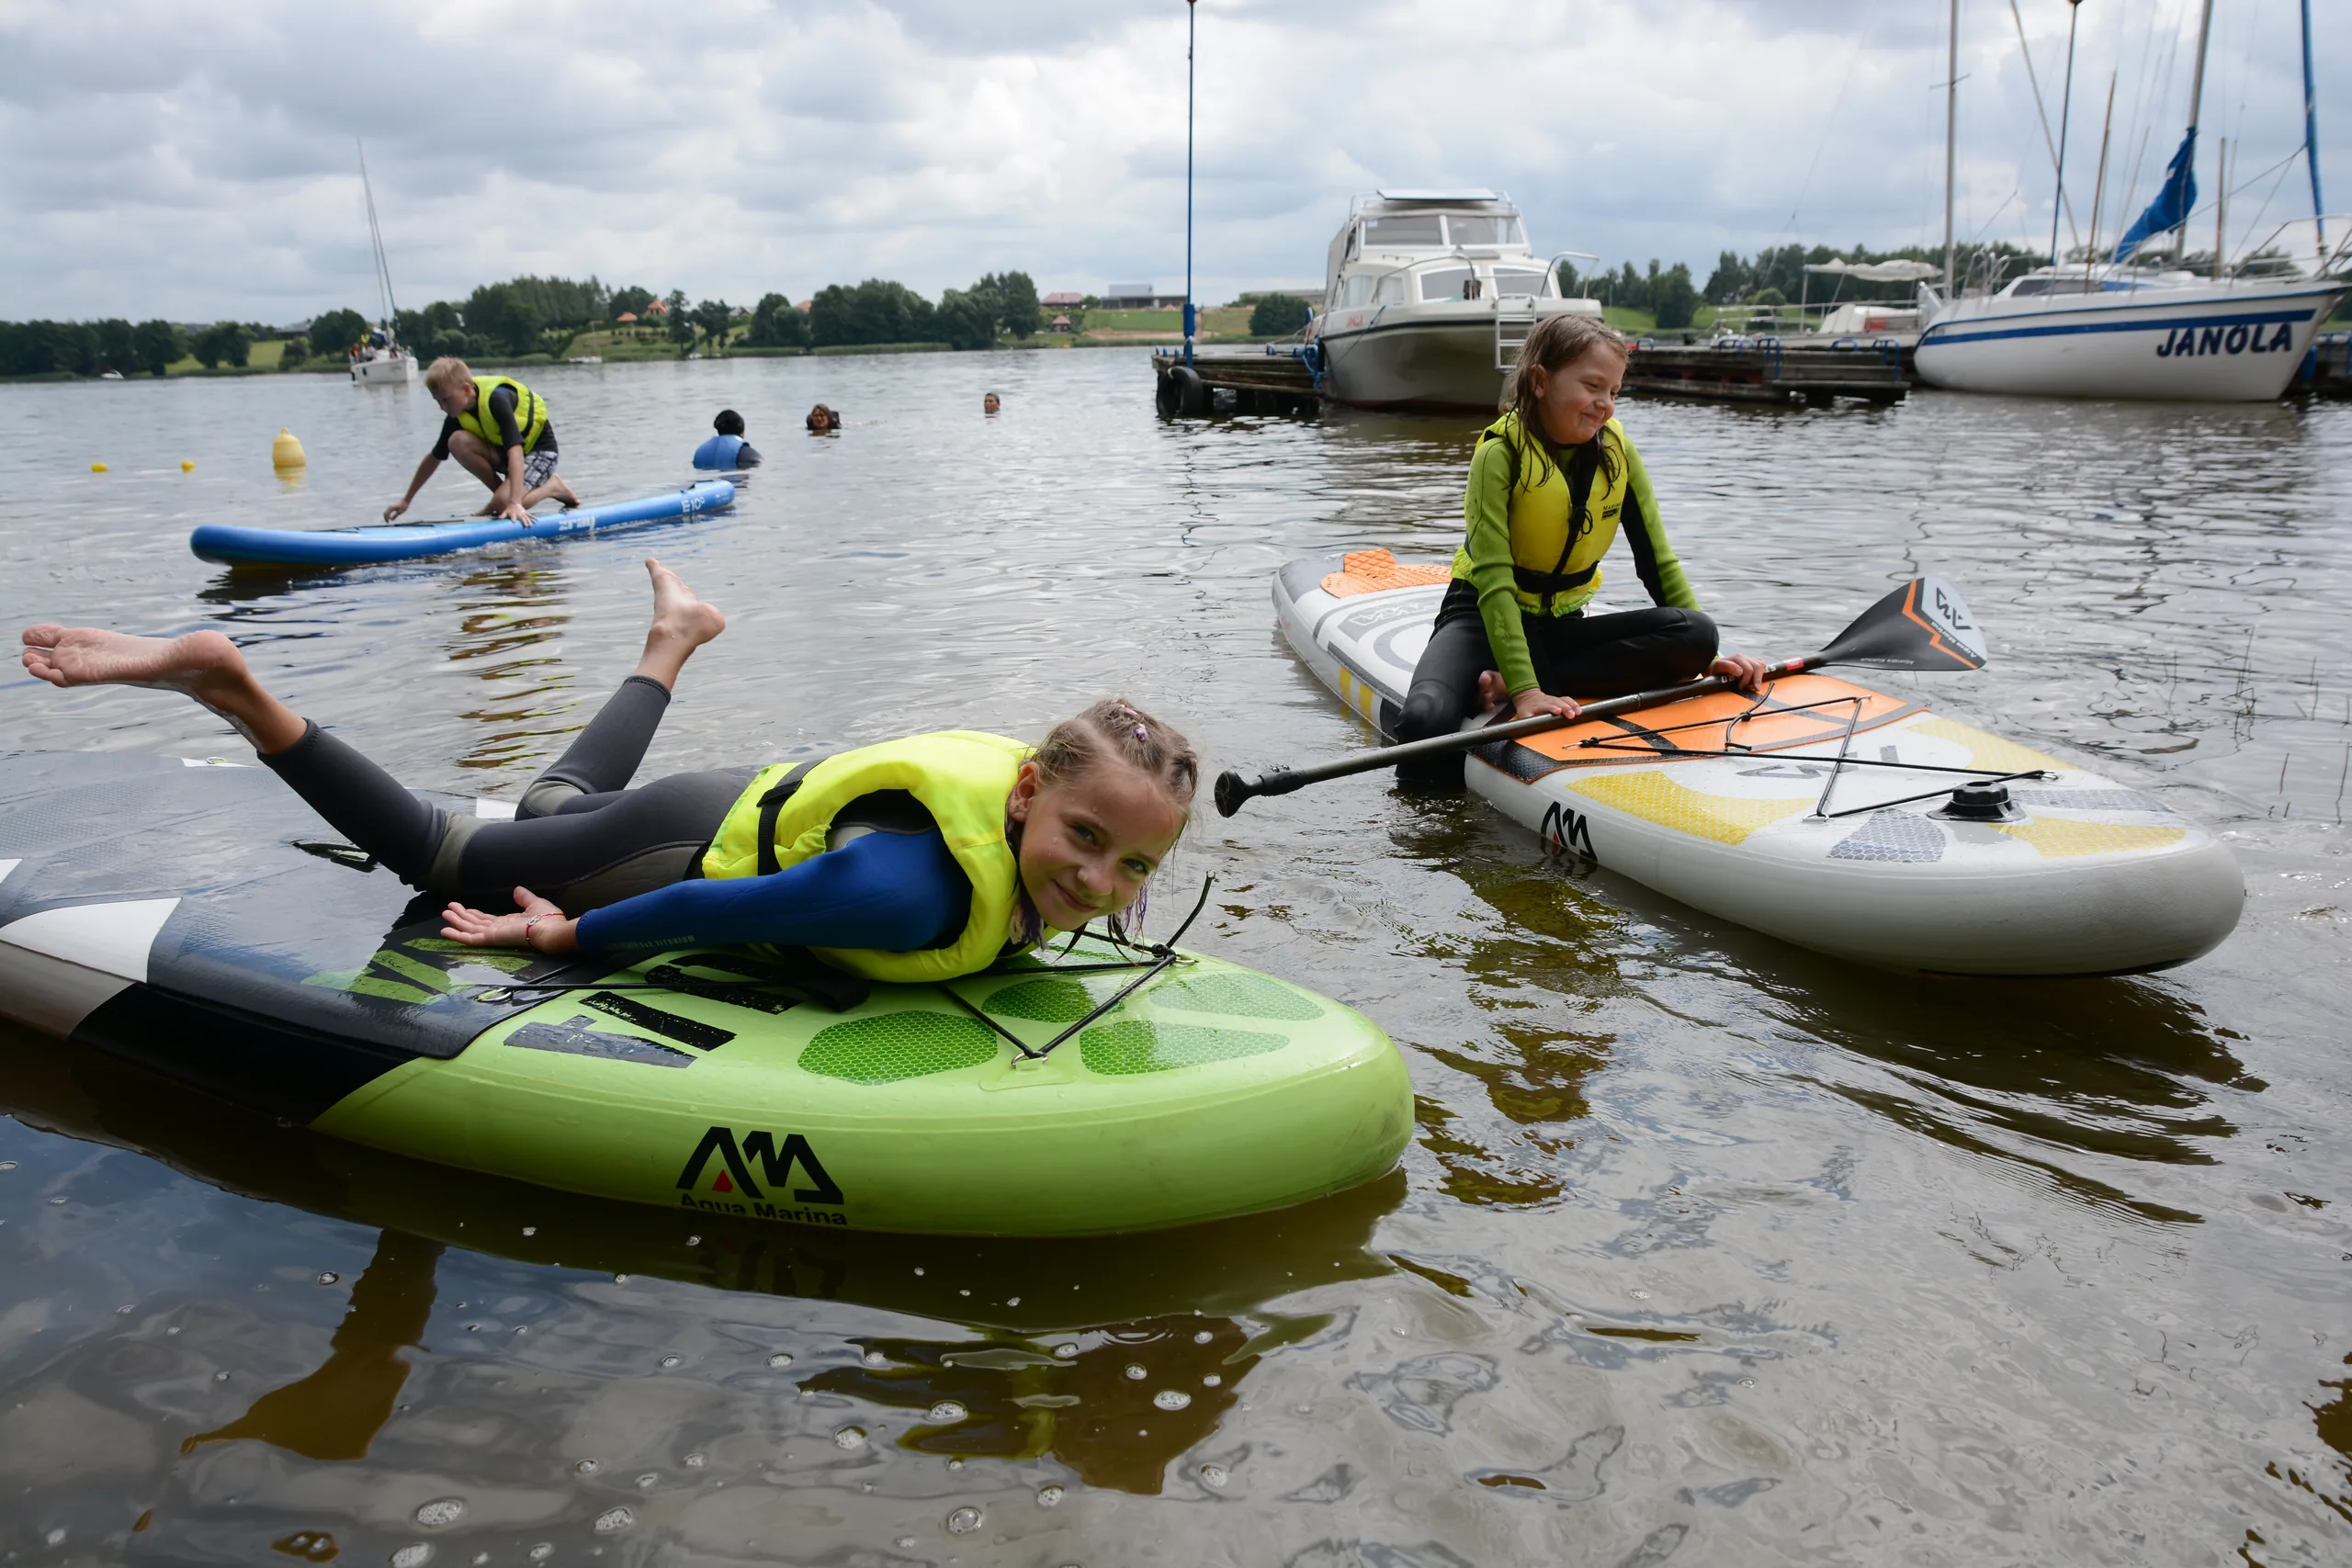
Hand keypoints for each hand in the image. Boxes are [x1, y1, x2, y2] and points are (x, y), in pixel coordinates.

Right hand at [382, 499, 408, 521]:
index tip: (388, 522)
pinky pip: (388, 511)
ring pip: (386, 512)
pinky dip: (388, 514)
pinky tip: (390, 517)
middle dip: (385, 518)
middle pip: (385, 513)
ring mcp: (390, 506)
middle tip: (388, 522)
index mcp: (391, 508)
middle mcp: (389, 506)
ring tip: (389, 520)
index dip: (386, 518)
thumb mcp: (400, 512)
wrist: (405, 501)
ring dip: (387, 516)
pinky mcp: (391, 506)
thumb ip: (395, 516)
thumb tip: (391, 520)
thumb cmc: (403, 506)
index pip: (386, 514)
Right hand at [442, 885, 578, 952]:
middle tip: (447, 910)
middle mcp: (499, 930)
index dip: (474, 914)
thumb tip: (516, 890)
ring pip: (470, 929)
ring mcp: (494, 935)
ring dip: (456, 922)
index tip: (463, 908)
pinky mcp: (491, 939)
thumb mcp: (535, 904)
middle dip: (461, 917)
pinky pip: (470, 938)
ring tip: (444, 914)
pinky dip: (457, 935)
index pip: (487, 920)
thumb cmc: (548, 919)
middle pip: (475, 924)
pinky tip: (445, 930)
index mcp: (509, 923)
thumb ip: (524, 898)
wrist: (551, 930)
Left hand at [499, 495, 531, 524]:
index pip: (512, 516)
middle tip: (526, 526)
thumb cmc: (509, 509)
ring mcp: (523, 513)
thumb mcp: (505, 512)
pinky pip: (530, 515)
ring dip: (529, 521)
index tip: (513, 521)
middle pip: (521, 518)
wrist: (514, 503)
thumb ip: (502, 516)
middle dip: (524, 522)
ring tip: (531, 526)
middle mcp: (518, 514)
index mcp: (513, 514)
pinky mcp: (526, 513)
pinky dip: (534, 518)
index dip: (513, 518)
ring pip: (526, 518)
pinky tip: (537, 521)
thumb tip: (498, 519)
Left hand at [1509, 687, 1581, 722]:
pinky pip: (1568, 700)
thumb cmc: (1527, 708)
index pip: (1547, 705)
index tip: (1558, 711)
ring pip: (1564, 700)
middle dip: (1566, 708)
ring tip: (1578, 712)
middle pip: (1558, 703)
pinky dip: (1574, 704)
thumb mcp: (1523, 715)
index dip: (1553, 708)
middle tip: (1571, 715)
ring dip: (1572, 705)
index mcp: (1539, 704)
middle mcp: (1548, 701)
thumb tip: (1528, 729)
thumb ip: (1526, 721)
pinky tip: (1579, 709)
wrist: (1528, 697)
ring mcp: (1554, 699)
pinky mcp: (1559, 700)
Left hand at [1711, 652, 1770, 692]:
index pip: (1747, 667)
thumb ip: (1727, 667)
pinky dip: (1762, 672)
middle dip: (1754, 679)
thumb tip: (1740, 671)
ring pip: (1761, 665)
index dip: (1746, 679)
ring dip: (1758, 677)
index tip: (1741, 687)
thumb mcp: (1717, 668)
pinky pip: (1762, 664)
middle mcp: (1743, 657)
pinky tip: (1756, 680)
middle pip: (1756, 666)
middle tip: (1748, 688)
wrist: (1715, 669)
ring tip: (1754, 686)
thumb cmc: (1716, 670)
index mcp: (1735, 658)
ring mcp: (1748, 659)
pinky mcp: (1753, 662)